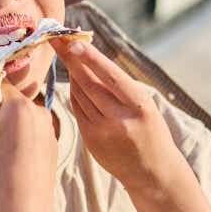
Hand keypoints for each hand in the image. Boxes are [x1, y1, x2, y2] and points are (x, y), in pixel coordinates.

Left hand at [50, 39, 179, 192]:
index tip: (73, 41)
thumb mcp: (145, 105)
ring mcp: (102, 132)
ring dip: (72, 73)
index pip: (110, 76)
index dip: (90, 58)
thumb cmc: (150, 129)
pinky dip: (74, 92)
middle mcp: (120, 120)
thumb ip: (120, 86)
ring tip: (68, 55)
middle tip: (58, 40)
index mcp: (139, 106)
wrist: (152, 172)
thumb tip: (88, 57)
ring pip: (79, 94)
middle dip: (71, 59)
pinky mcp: (90, 141)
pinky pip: (77, 109)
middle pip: (88, 83)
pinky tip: (75, 81)